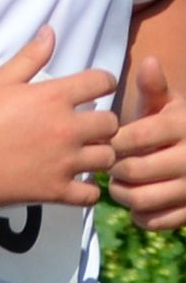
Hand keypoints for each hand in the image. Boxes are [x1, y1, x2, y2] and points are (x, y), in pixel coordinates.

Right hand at [0, 27, 115, 209]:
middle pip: (112, 123)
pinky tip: (70, 183)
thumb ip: (30, 57)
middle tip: (83, 129)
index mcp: (53, 96)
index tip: (93, 92)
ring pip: (107, 158)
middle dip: (101, 124)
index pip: (104, 81)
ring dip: (97, 156)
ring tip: (78, 156)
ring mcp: (62, 162)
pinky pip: (90, 195)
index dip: (102, 84)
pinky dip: (85, 191)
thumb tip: (50, 31)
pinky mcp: (52, 191)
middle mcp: (65, 128)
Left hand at [111, 51, 185, 230]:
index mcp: (182, 126)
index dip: (112, 141)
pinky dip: (139, 215)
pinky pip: (153, 221)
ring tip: (121, 182)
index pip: (134, 137)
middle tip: (110, 164)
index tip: (104, 141)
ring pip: (139, 199)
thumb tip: (149, 60)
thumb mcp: (168, 104)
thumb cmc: (174, 125)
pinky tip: (138, 200)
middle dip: (114, 168)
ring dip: (122, 193)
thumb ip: (155, 87)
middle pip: (132, 170)